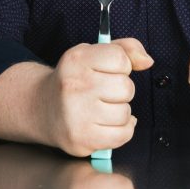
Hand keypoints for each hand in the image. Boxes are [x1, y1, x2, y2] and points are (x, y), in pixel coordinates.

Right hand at [39, 37, 153, 156]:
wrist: (42, 108)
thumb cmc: (76, 79)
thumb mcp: (94, 54)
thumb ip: (125, 49)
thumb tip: (147, 61)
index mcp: (77, 59)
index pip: (120, 58)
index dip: (122, 65)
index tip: (109, 71)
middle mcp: (74, 86)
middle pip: (126, 88)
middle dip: (122, 91)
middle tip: (105, 92)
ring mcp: (76, 114)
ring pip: (125, 113)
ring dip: (120, 111)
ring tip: (103, 108)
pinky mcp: (81, 138)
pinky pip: (122, 135)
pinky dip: (122, 130)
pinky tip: (109, 123)